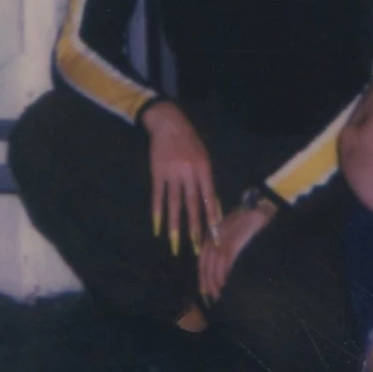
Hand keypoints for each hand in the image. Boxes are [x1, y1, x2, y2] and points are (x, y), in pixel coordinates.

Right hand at [142, 101, 220, 257]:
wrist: (169, 123)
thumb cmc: (190, 142)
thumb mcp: (204, 158)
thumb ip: (207, 182)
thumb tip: (213, 206)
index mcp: (204, 169)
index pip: (209, 198)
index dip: (212, 218)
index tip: (215, 236)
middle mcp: (189, 172)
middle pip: (192, 205)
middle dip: (195, 228)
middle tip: (196, 248)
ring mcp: (172, 173)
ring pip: (174, 204)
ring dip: (175, 225)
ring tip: (176, 243)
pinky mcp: (157, 172)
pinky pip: (157, 196)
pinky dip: (157, 213)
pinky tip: (157, 227)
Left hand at [197, 197, 273, 303]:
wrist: (266, 210)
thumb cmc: (254, 225)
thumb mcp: (236, 234)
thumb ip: (227, 249)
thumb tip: (223, 272)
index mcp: (214, 232)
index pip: (203, 258)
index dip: (203, 276)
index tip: (205, 291)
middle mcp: (216, 233)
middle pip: (206, 261)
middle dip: (207, 281)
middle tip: (211, 297)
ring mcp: (225, 235)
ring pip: (214, 262)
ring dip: (215, 280)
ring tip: (219, 294)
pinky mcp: (234, 238)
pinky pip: (225, 259)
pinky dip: (224, 273)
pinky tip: (226, 283)